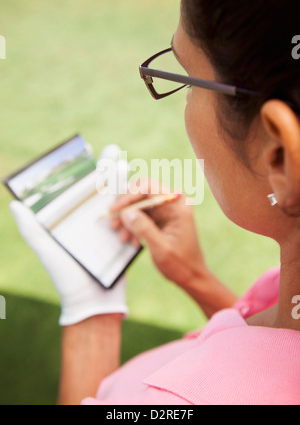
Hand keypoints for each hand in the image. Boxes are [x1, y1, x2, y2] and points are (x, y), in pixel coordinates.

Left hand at [10, 146, 129, 325]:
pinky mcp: (125, 238)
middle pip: (102, 190)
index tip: (88, 150)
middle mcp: (91, 221)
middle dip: (109, 169)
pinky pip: (132, 219)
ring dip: (125, 184)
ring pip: (120, 201)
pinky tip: (141, 192)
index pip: (79, 190)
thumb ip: (32, 229)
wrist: (94, 302)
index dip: (84, 170)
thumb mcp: (46, 251)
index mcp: (73, 221)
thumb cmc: (66, 277)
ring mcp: (109, 229)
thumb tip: (16, 204)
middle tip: (114, 150)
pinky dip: (136, 207)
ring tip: (127, 166)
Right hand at [109, 177, 207, 290]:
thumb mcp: (161, 248)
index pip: (147, 186)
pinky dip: (132, 226)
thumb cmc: (182, 264)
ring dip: (127, 220)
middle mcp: (172, 203)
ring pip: (138, 205)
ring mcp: (165, 210)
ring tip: (123, 237)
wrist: (191, 276)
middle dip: (125, 208)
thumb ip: (144, 228)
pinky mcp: (160, 218)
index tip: (115, 210)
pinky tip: (132, 241)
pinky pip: (140, 215)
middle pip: (140, 193)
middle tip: (115, 223)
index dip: (128, 196)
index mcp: (177, 204)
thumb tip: (126, 213)